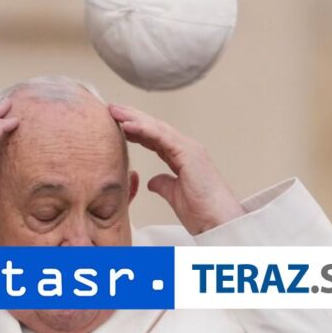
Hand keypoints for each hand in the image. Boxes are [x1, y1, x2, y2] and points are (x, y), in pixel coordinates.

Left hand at [109, 104, 245, 234]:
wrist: (219, 223)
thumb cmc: (203, 213)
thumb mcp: (175, 196)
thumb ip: (164, 184)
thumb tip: (152, 181)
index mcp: (183, 157)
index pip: (154, 137)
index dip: (136, 129)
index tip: (117, 124)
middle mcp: (187, 148)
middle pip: (154, 127)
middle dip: (132, 117)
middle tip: (111, 110)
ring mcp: (189, 148)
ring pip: (156, 127)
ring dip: (134, 117)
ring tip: (114, 111)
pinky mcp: (189, 153)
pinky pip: (161, 136)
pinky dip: (143, 128)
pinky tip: (127, 125)